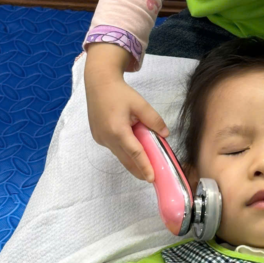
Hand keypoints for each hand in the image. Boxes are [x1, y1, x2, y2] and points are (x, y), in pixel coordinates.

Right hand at [84, 45, 167, 181]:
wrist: (99, 84)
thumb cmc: (120, 92)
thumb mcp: (140, 104)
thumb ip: (153, 120)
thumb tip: (165, 134)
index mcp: (118, 130)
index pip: (135, 153)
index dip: (145, 166)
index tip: (152, 178)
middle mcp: (107, 138)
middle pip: (126, 159)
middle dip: (138, 170)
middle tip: (151, 178)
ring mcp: (100, 138)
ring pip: (119, 154)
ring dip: (131, 161)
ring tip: (145, 167)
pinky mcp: (98, 136)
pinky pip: (114, 148)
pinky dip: (124, 151)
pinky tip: (132, 150)